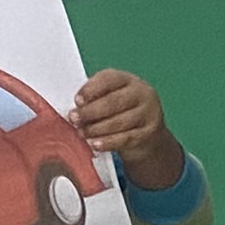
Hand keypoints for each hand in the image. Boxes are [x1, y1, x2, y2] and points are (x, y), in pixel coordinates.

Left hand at [75, 68, 183, 188]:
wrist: (147, 132)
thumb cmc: (121, 111)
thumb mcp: (110, 98)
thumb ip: (94, 99)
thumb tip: (75, 109)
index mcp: (127, 80)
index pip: (108, 79)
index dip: (91, 89)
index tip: (77, 101)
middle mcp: (141, 93)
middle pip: (113, 101)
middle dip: (90, 112)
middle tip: (74, 119)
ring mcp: (148, 112)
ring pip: (119, 122)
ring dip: (96, 129)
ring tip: (82, 134)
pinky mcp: (149, 132)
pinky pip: (126, 138)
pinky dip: (108, 142)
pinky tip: (96, 145)